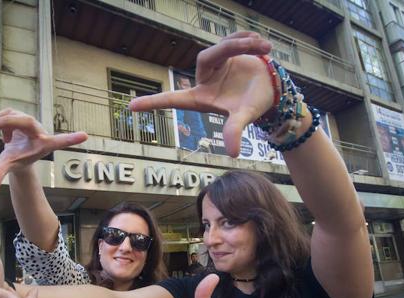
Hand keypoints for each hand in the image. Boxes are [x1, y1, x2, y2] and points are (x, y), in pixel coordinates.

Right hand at [0, 109, 87, 192]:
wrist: (17, 153)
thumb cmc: (18, 160)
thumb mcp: (8, 167)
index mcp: (44, 145)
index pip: (59, 142)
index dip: (70, 139)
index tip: (85, 136)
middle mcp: (40, 131)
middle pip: (25, 121)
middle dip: (4, 122)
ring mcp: (32, 122)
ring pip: (14, 114)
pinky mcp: (23, 115)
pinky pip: (8, 113)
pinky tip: (0, 130)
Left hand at [130, 32, 272, 156]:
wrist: (273, 89)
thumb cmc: (255, 104)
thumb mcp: (244, 116)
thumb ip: (234, 131)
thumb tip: (232, 154)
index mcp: (201, 97)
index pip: (173, 99)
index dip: (153, 102)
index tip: (131, 107)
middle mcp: (204, 79)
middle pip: (206, 56)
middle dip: (234, 47)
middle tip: (260, 46)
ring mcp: (214, 64)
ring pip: (221, 45)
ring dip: (244, 42)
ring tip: (267, 48)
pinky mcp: (224, 51)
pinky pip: (229, 37)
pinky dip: (245, 37)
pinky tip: (259, 41)